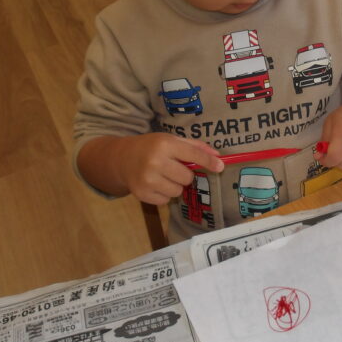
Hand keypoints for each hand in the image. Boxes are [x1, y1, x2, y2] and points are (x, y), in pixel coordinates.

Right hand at [78, 134, 223, 204]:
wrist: (121, 159)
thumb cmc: (151, 147)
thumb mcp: (170, 140)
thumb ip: (194, 147)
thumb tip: (218, 157)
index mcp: (164, 145)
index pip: (193, 155)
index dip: (208, 161)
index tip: (220, 167)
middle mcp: (155, 162)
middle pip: (187, 178)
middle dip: (185, 175)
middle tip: (174, 168)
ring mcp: (147, 180)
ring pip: (177, 191)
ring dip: (175, 186)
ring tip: (164, 176)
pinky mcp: (142, 194)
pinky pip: (166, 201)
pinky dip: (164, 194)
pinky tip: (155, 184)